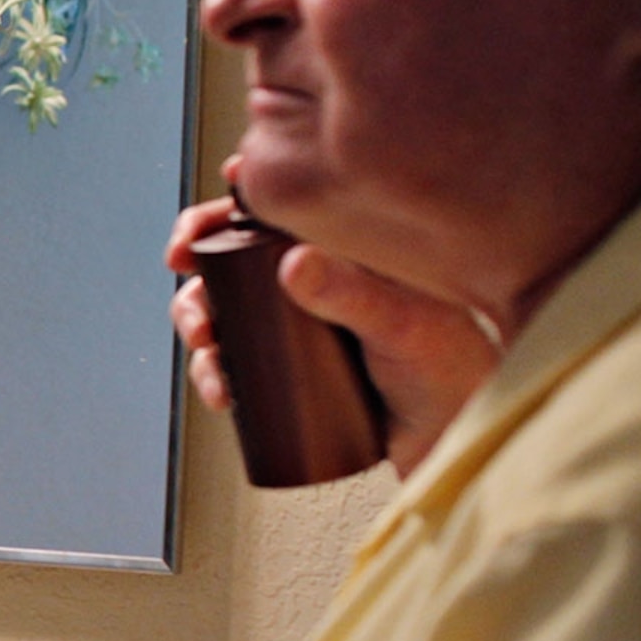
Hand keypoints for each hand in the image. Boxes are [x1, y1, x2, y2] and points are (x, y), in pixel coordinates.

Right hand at [167, 184, 499, 474]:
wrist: (453, 432)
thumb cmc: (447, 365)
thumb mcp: (400, 321)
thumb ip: (351, 292)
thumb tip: (293, 263)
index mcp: (339, 244)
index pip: (272, 208)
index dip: (222, 208)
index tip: (195, 231)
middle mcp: (311, 275)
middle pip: (232, 251)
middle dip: (196, 262)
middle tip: (187, 281)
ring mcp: (293, 321)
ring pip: (221, 305)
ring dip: (195, 321)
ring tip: (205, 346)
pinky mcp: (284, 366)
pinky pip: (231, 360)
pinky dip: (211, 374)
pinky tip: (219, 391)